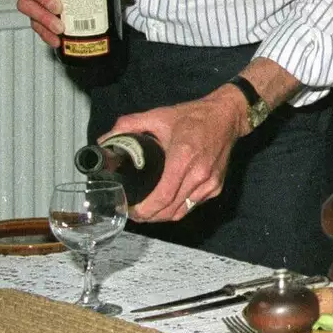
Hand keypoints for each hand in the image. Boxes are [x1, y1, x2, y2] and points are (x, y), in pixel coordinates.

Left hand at [103, 86, 243, 221]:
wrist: (227, 115)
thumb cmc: (194, 116)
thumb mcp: (159, 115)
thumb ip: (129, 125)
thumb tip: (104, 139)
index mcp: (183, 157)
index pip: (162, 197)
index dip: (144, 210)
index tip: (130, 209)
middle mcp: (199, 174)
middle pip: (170, 210)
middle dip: (149, 216)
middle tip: (134, 212)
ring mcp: (210, 183)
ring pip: (181, 212)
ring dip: (163, 216)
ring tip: (148, 210)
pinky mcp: (217, 186)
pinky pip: (193, 205)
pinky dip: (178, 208)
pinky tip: (168, 202)